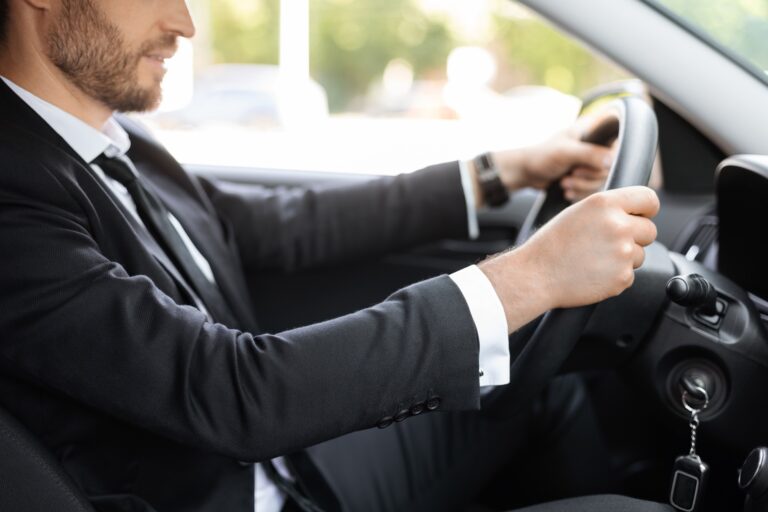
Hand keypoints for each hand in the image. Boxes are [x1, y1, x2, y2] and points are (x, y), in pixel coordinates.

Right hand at [479, 186, 659, 332]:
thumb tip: (634, 212)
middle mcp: (618, 225)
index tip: (640, 216)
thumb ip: (609, 209)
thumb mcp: (578, 212)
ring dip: (624, 258)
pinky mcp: (622, 277)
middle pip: (649, 230)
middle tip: (608, 243)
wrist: (536, 275)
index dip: (646, 209)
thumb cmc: (552, 244)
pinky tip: (593, 272)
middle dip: (635, 237)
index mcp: (606, 203)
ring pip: (640, 254)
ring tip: (595, 258)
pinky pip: (629, 274)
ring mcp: (623, 253)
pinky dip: (615, 276)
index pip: (649, 199)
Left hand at [492, 122, 613, 201]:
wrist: (526, 172)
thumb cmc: (542, 156)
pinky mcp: (586, 177)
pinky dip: (579, 192)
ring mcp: (591, 162)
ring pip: (601, 181)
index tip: (584, 164)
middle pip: (609, 168)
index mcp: (593, 131)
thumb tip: (611, 160)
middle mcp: (595, 145)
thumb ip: (589, 154)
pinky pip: (593, 190)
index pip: (616, 145)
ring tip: (564, 183)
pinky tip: (566, 190)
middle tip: (571, 174)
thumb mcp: (565, 152)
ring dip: (582, 186)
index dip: (604, 160)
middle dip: (588, 177)